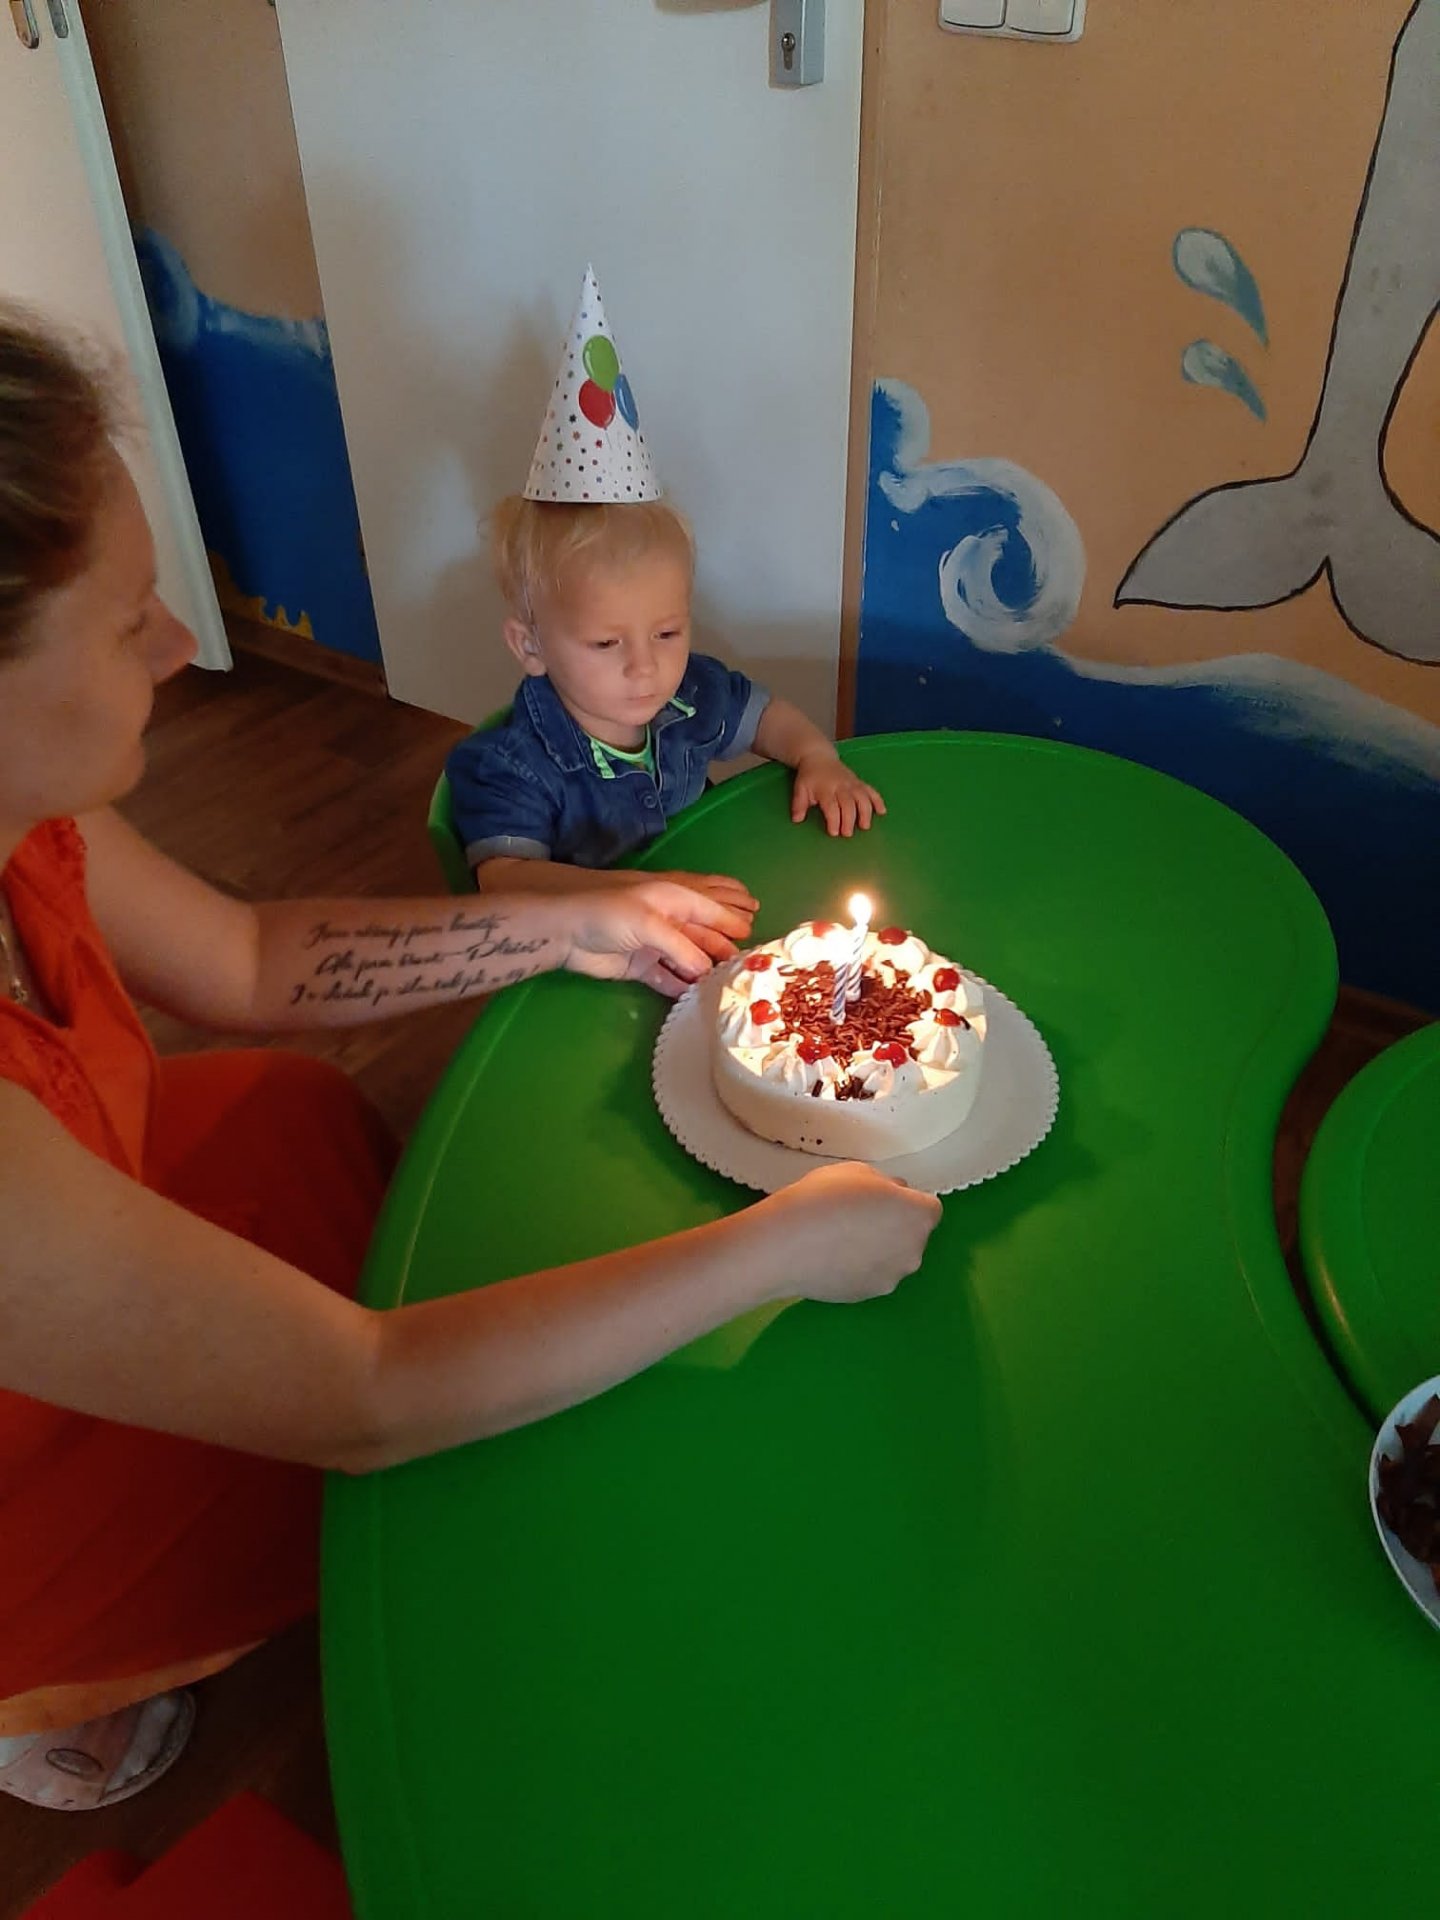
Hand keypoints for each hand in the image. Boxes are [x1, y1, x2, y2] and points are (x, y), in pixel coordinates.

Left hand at [555, 879, 753, 996]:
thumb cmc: (609, 911)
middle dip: (726, 941)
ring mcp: (654, 943)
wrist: (563, 930)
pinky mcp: (639, 966)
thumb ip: (683, 947)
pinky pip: (667, 978)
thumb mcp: (651, 922)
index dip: (733, 915)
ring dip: (706, 967)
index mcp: (674, 896)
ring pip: (688, 956)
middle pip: (704, 930)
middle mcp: (668, 919)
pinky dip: (681, 986)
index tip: (754, 928)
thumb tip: (708, 971)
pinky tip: (698, 996)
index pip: (711, 905)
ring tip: (730, 981)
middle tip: (749, 957)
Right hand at [758, 1162, 941, 1302]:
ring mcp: (891, 1279)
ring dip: (878, 1250)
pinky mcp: (867, 1296)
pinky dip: (859, 1269)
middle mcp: (914, 1252)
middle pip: (912, 1236)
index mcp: (918, 1217)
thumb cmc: (825, 1197)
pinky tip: (831, 1258)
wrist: (788, 1243)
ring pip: (891, 1259)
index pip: (929, 1208)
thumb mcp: (858, 1171)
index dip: (906, 1201)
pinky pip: (870, 1276)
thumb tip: (891, 1196)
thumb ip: (886, 1185)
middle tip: (858, 1217)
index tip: (881, 1198)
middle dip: (894, 1227)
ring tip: (840, 1240)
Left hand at [791, 751, 886, 837]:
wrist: (819, 757)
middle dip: (849, 819)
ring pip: (863, 797)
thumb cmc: (809, 777)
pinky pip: (871, 790)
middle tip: (847, 834)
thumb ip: (799, 804)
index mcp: (825, 788)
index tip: (834, 832)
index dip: (833, 819)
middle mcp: (841, 786)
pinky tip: (882, 812)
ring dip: (866, 812)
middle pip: (848, 803)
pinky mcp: (860, 782)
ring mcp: (852, 784)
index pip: (831, 805)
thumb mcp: (800, 789)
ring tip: (865, 826)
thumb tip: (797, 820)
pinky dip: (878, 801)